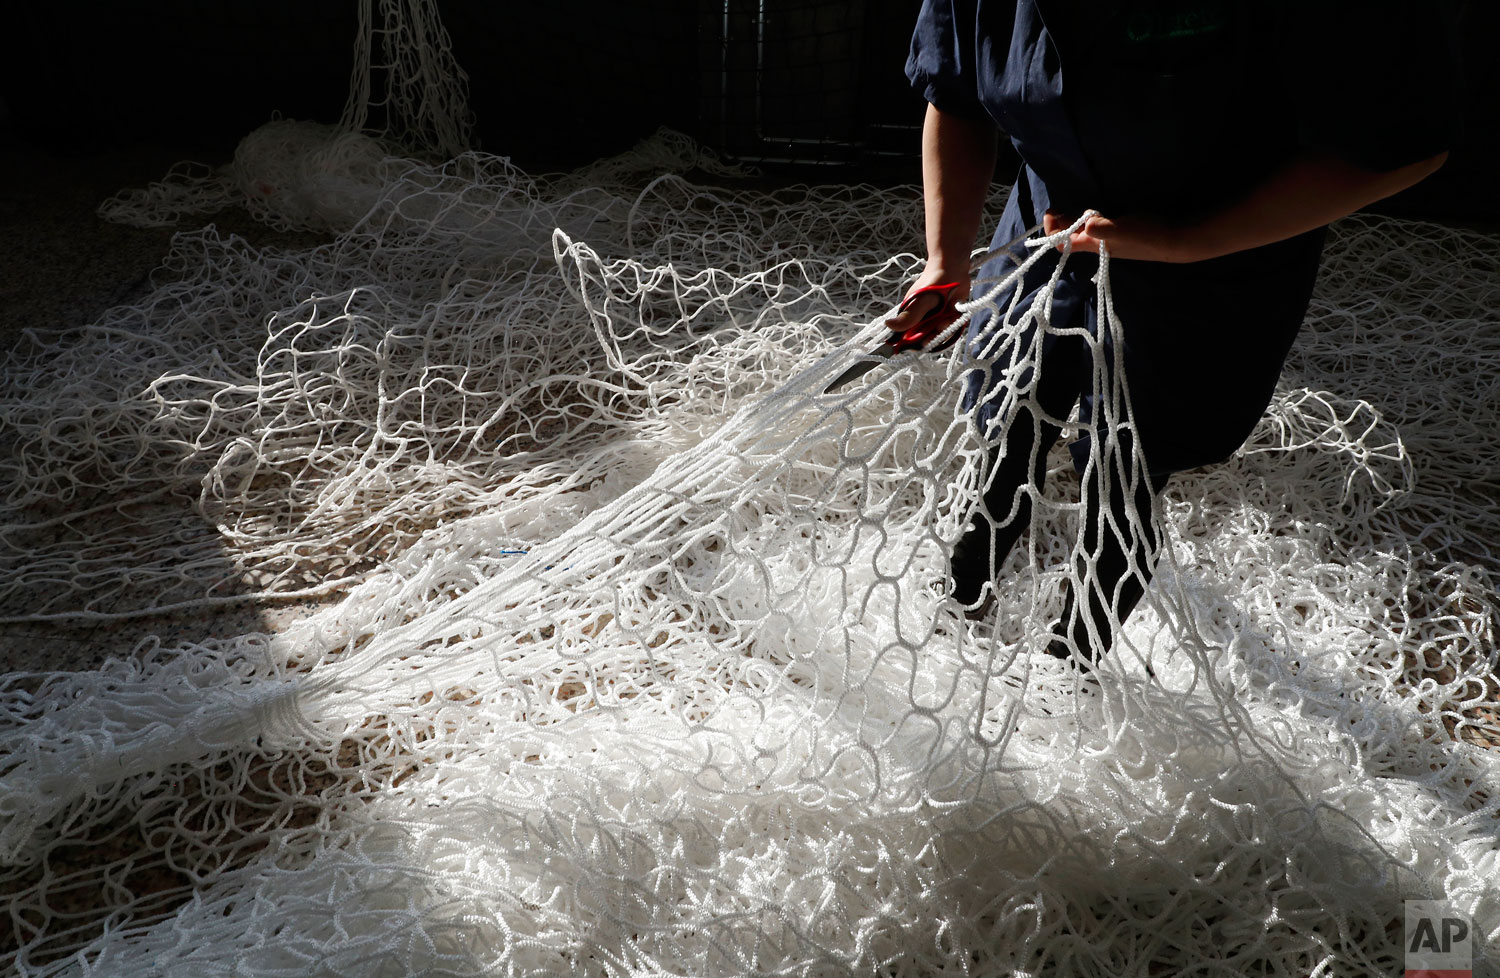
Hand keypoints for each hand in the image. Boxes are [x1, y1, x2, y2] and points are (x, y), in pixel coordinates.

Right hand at [885, 264, 970, 334]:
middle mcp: (921, 321)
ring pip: (939, 336)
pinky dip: (954, 325)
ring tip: (948, 317)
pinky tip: (954, 314)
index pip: (907, 339)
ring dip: (945, 330)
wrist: (952, 269)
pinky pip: (951, 329)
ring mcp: (935, 320)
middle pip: (925, 340)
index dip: (914, 344)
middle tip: (940, 325)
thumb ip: (908, 316)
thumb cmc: (933, 283)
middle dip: (934, 336)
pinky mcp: (948, 317)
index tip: (924, 341)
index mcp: (909, 318)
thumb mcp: (920, 301)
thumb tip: (888, 324)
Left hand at [1042, 210, 1192, 263]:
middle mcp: (1097, 245)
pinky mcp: (1119, 233)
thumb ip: (1105, 228)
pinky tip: (1092, 210)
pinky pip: (1095, 228)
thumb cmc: (1148, 235)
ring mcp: (1108, 240)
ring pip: (1081, 233)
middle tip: (1055, 207)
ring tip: (1067, 207)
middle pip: (1069, 238)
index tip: (1051, 212)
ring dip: (1070, 221)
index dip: (1051, 231)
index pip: (1062, 244)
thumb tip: (1087, 224)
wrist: (1175, 240)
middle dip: (1058, 224)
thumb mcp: (1125, 229)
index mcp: (1094, 245)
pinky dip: (1087, 219)